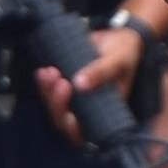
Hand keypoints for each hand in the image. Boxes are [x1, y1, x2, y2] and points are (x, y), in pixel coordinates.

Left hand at [34, 22, 147, 149]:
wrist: (117, 35)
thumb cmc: (125, 53)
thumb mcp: (118, 61)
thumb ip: (101, 72)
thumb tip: (80, 84)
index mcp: (105, 112)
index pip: (84, 133)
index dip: (72, 129)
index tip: (69, 114)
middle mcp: (88, 109)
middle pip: (64, 120)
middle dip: (57, 104)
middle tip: (60, 82)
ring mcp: (74, 97)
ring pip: (54, 106)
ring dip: (48, 92)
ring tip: (50, 72)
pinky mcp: (65, 83)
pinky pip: (49, 90)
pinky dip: (44, 83)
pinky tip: (43, 71)